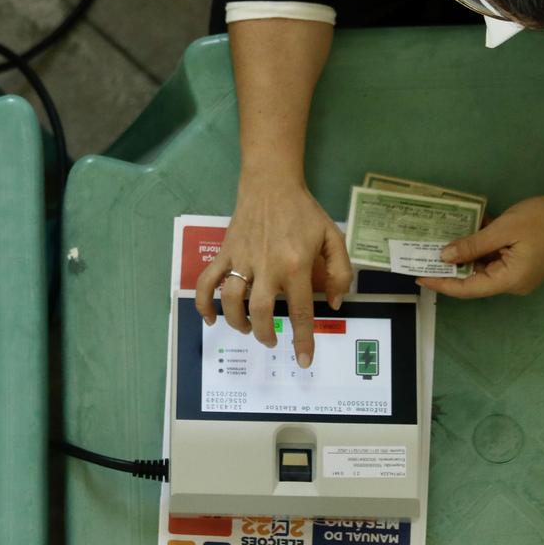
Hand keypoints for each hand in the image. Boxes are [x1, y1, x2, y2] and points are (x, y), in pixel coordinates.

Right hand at [195, 181, 352, 366]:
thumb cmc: (304, 212)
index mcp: (295, 265)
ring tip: (248, 328)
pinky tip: (210, 318)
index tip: (304, 360)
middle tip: (272, 341)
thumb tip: (334, 302)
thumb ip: (340, 272)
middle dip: (265, 334)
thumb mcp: (333, 237)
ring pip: (232, 301)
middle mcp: (267, 266)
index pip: (300, 312)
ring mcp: (242, 260)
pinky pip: (207, 282)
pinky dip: (204, 303)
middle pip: (261, 312)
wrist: (271, 184)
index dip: (303, 340)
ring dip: (238, 322)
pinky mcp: (225, 254)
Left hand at [418, 191, 543, 298]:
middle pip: (475, 279)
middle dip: (450, 267)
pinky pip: (496, 258)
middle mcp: (514, 283)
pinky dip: (482, 247)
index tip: (418, 277)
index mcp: (510, 280)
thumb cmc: (543, 219)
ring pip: (484, 267)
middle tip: (423, 254)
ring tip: (438, 241)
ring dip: (466, 254)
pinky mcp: (524, 262)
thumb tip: (445, 257)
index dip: (442, 284)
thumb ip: (473, 244)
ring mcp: (520, 273)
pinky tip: (466, 231)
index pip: (468, 289)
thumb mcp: (504, 229)